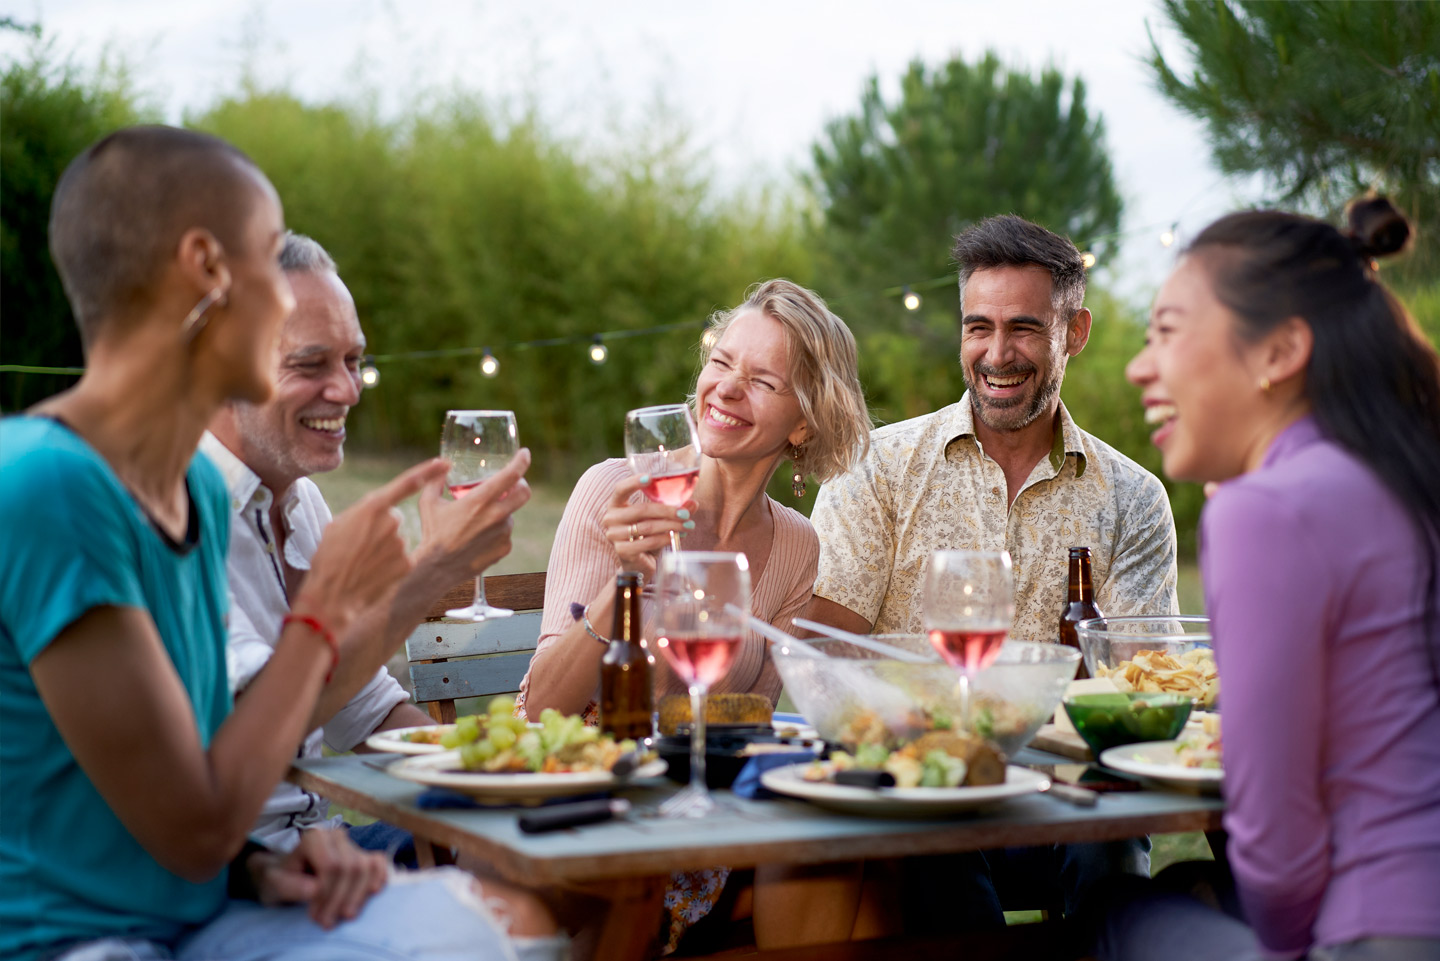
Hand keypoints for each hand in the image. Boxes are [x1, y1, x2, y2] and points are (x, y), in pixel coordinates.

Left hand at [247, 827, 387, 927]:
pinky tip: (372, 894)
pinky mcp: (363, 854)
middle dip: (340, 899)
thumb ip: (290, 886)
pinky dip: (379, 878)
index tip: (314, 915)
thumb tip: (314, 889)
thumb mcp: (274, 883)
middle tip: (326, 923)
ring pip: (366, 868)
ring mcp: (351, 843)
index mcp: (314, 837)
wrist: (285, 873)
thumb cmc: (279, 878)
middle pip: (350, 868)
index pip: (331, 865)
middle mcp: (336, 835)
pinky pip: (379, 863)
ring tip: (343, 917)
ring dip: (358, 897)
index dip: (327, 893)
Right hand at [297, 458, 448, 635]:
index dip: (427, 471)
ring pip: (396, 540)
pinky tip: (374, 573)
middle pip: (393, 518)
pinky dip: (390, 565)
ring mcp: (402, 543)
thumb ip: (363, 511)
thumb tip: (376, 510)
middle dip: (380, 529)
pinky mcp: (407, 563)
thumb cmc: (329, 558)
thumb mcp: (338, 524)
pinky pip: (401, 557)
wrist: (332, 595)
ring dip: (383, 549)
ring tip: (362, 562)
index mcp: (372, 506)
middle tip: (359, 546)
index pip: (406, 483)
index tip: (444, 463)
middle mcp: (392, 521)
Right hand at [415, 449, 531, 582]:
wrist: (436, 569)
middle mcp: (495, 516)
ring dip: (501, 511)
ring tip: (479, 520)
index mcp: (480, 500)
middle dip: (521, 485)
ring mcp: (502, 534)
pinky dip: (497, 531)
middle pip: (524, 493)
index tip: (525, 454)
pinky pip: (506, 534)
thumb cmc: (432, 533)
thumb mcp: (428, 502)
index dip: (522, 461)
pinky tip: (480, 536)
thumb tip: (440, 465)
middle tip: (511, 484)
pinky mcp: (504, 549)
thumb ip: (435, 480)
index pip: (512, 475)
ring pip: (511, 514)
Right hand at [600, 473, 695, 576]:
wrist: (638, 563)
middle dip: (667, 511)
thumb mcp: (658, 520)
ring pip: (647, 527)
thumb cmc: (646, 535)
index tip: (650, 477)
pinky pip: (648, 542)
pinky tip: (677, 537)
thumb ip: (674, 509)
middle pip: (642, 510)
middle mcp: (611, 518)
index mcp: (616, 504)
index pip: (621, 489)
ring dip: (671, 526)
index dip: (634, 482)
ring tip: (688, 526)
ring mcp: (614, 535)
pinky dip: (665, 538)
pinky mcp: (622, 550)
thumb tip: (693, 503)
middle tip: (685, 514)